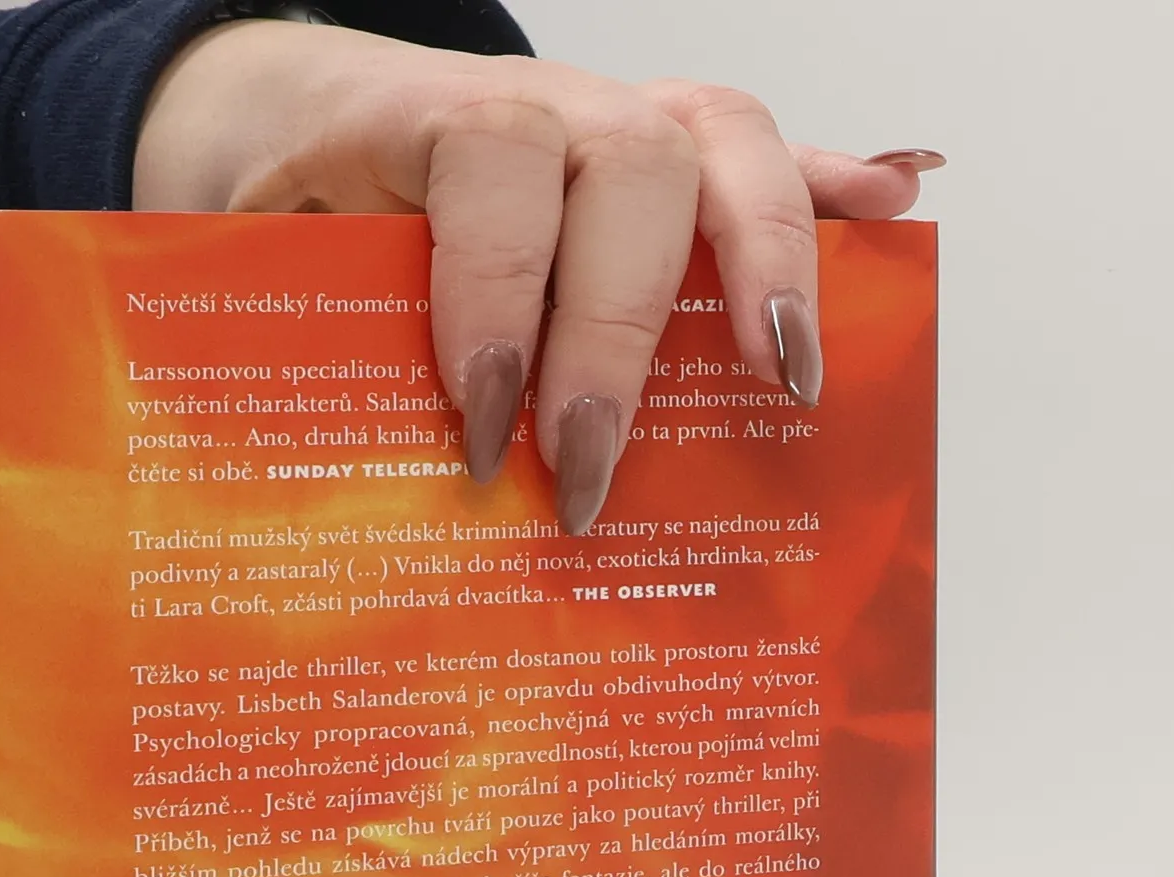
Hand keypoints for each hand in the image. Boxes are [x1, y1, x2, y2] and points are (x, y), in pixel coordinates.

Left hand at [135, 21, 942, 532]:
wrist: (319, 132)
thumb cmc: (307, 211)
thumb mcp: (275, 261)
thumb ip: (315, 327)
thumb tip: (342, 474)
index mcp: (444, 117)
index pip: (493, 169)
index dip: (496, 294)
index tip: (485, 432)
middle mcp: (559, 105)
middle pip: (635, 173)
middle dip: (619, 336)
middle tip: (589, 474)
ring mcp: (632, 120)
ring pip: (728, 153)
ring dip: (772, 268)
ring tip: (787, 384)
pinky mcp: (680, 159)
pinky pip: (772, 161)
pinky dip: (835, 193)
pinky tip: (898, 216)